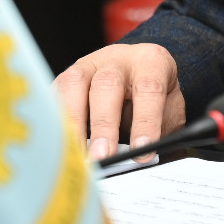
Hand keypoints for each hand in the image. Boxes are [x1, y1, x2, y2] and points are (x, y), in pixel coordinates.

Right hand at [55, 42, 186, 160]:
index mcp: (151, 62)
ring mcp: (89, 65)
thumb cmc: (153, 98)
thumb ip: (161, 134)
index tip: (142, 151)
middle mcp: (118, 59)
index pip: (149, 88)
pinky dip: (56, 121)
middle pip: (108, 84)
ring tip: (76, 155)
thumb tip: (148, 165)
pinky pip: (55, 95)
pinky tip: (59, 143)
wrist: (136, 73)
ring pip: (74, 85)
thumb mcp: (168, 111)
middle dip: (104, 124)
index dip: (146, 121)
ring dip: (73, 123)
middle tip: (102, 157)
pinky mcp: (66, 77)